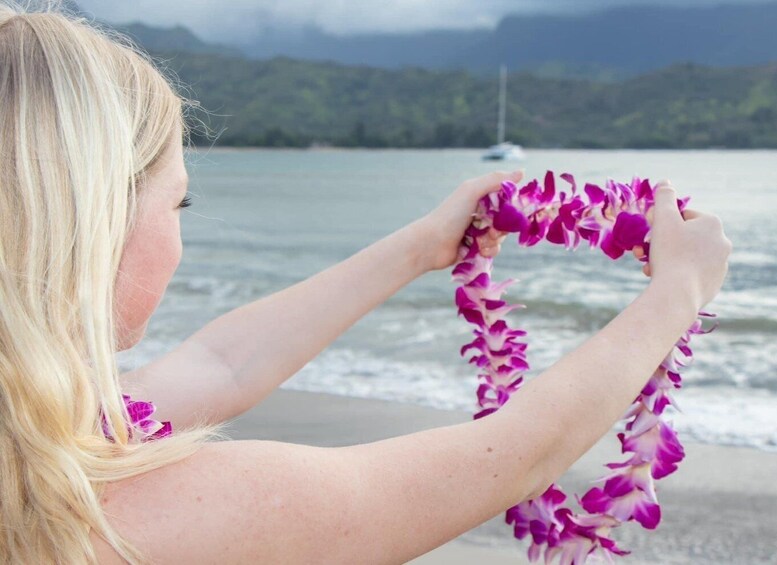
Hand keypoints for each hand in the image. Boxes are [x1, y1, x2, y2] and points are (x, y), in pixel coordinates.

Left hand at [416, 170, 523, 270]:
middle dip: (501, 227)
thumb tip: (522, 171)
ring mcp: (476, 232)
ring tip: (480, 242)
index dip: (511, 208)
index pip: (506, 200)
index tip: (511, 213)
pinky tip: (478, 250)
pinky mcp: (475, 249)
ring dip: (493, 240)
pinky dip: (488, 251)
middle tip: (491, 230)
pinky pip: (492, 250)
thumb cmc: (450, 214)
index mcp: (479, 198)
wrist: (431, 243)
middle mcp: (479, 213)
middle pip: (505, 221)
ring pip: (500, 237)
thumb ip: (496, 180)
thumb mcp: (472, 191)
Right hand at [636, 180, 732, 310]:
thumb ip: (663, 197)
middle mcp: (721, 242)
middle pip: (683, 237)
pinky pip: (690, 274)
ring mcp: (720, 264)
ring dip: (665, 259)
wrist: (678, 294)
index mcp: (712, 223)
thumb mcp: (663, 218)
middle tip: (643, 253)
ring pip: (685, 256)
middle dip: (661, 243)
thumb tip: (664, 182)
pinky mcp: (714, 284)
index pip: (682, 216)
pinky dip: (675, 275)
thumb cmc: (670, 253)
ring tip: (650, 268)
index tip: (649, 234)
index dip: (661, 223)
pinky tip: (662, 279)